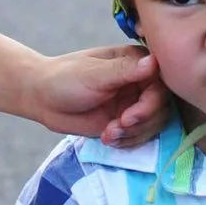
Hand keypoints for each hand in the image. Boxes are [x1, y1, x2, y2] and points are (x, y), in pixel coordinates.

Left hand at [27, 44, 164, 142]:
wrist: (43, 99)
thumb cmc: (65, 78)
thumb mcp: (94, 74)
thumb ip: (125, 70)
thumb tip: (155, 62)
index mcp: (136, 62)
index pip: (162, 82)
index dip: (153, 102)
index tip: (131, 116)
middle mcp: (140, 82)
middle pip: (162, 107)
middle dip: (142, 122)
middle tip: (118, 126)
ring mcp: (134, 103)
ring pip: (154, 124)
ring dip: (134, 134)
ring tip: (109, 134)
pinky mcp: (126, 122)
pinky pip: (140, 136)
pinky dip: (127, 142)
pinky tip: (108, 139)